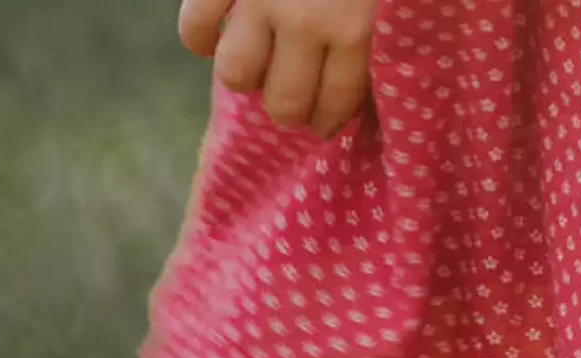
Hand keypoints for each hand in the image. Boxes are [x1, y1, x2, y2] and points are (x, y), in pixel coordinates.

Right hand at [179, 0, 375, 137]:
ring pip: (236, 73)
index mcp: (355, 28)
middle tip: (294, 97)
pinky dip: (199, 38)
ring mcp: (257, 0)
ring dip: (246, 77)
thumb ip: (373, 36)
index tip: (326, 122)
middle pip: (284, 102)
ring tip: (258, 65)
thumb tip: (362, 90)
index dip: (330, 119)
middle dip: (290, 109)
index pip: (337, 103)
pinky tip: (212, 40)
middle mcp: (304, 21)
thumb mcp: (385, 1)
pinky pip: (195, 26)